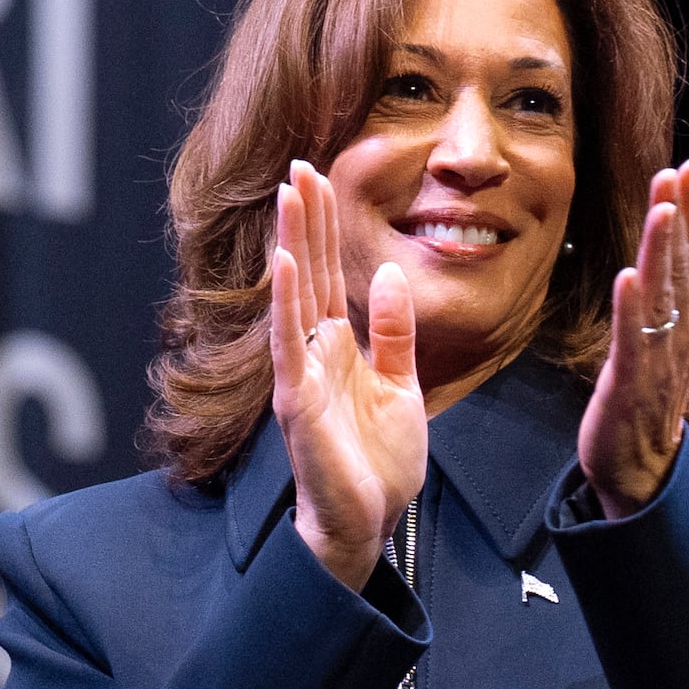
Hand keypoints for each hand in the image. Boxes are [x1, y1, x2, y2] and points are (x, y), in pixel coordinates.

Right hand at [270, 161, 428, 589]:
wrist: (368, 523)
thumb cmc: (378, 464)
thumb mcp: (401, 385)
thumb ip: (396, 333)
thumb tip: (395, 274)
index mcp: (338, 347)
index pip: (330, 274)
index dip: (326, 226)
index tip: (320, 177)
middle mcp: (314, 353)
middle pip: (310, 272)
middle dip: (306, 219)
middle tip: (299, 165)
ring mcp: (302, 375)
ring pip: (295, 297)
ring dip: (293, 244)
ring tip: (290, 196)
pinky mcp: (299, 403)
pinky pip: (291, 345)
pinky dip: (287, 304)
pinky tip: (286, 264)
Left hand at [579, 160, 688, 517]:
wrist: (638, 469)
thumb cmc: (644, 400)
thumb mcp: (659, 340)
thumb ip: (664, 299)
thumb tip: (661, 251)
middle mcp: (682, 334)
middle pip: (686, 266)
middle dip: (683, 216)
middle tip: (680, 171)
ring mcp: (660, 358)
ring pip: (665, 295)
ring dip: (663, 251)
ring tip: (662, 209)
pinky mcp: (631, 383)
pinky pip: (633, 340)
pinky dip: (632, 308)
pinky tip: (628, 277)